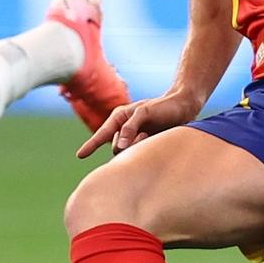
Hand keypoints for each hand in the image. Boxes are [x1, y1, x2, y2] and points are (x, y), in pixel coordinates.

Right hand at [78, 90, 198, 158]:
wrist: (184, 107)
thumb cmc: (164, 107)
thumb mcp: (145, 113)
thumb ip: (131, 128)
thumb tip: (119, 146)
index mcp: (119, 117)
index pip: (102, 134)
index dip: (91, 145)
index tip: (80, 155)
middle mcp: (124, 129)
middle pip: (117, 148)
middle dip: (129, 145)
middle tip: (146, 134)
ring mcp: (134, 138)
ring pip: (128, 153)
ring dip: (138, 147)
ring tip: (151, 135)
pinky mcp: (145, 145)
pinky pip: (138, 155)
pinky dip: (144, 150)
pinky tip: (153, 140)